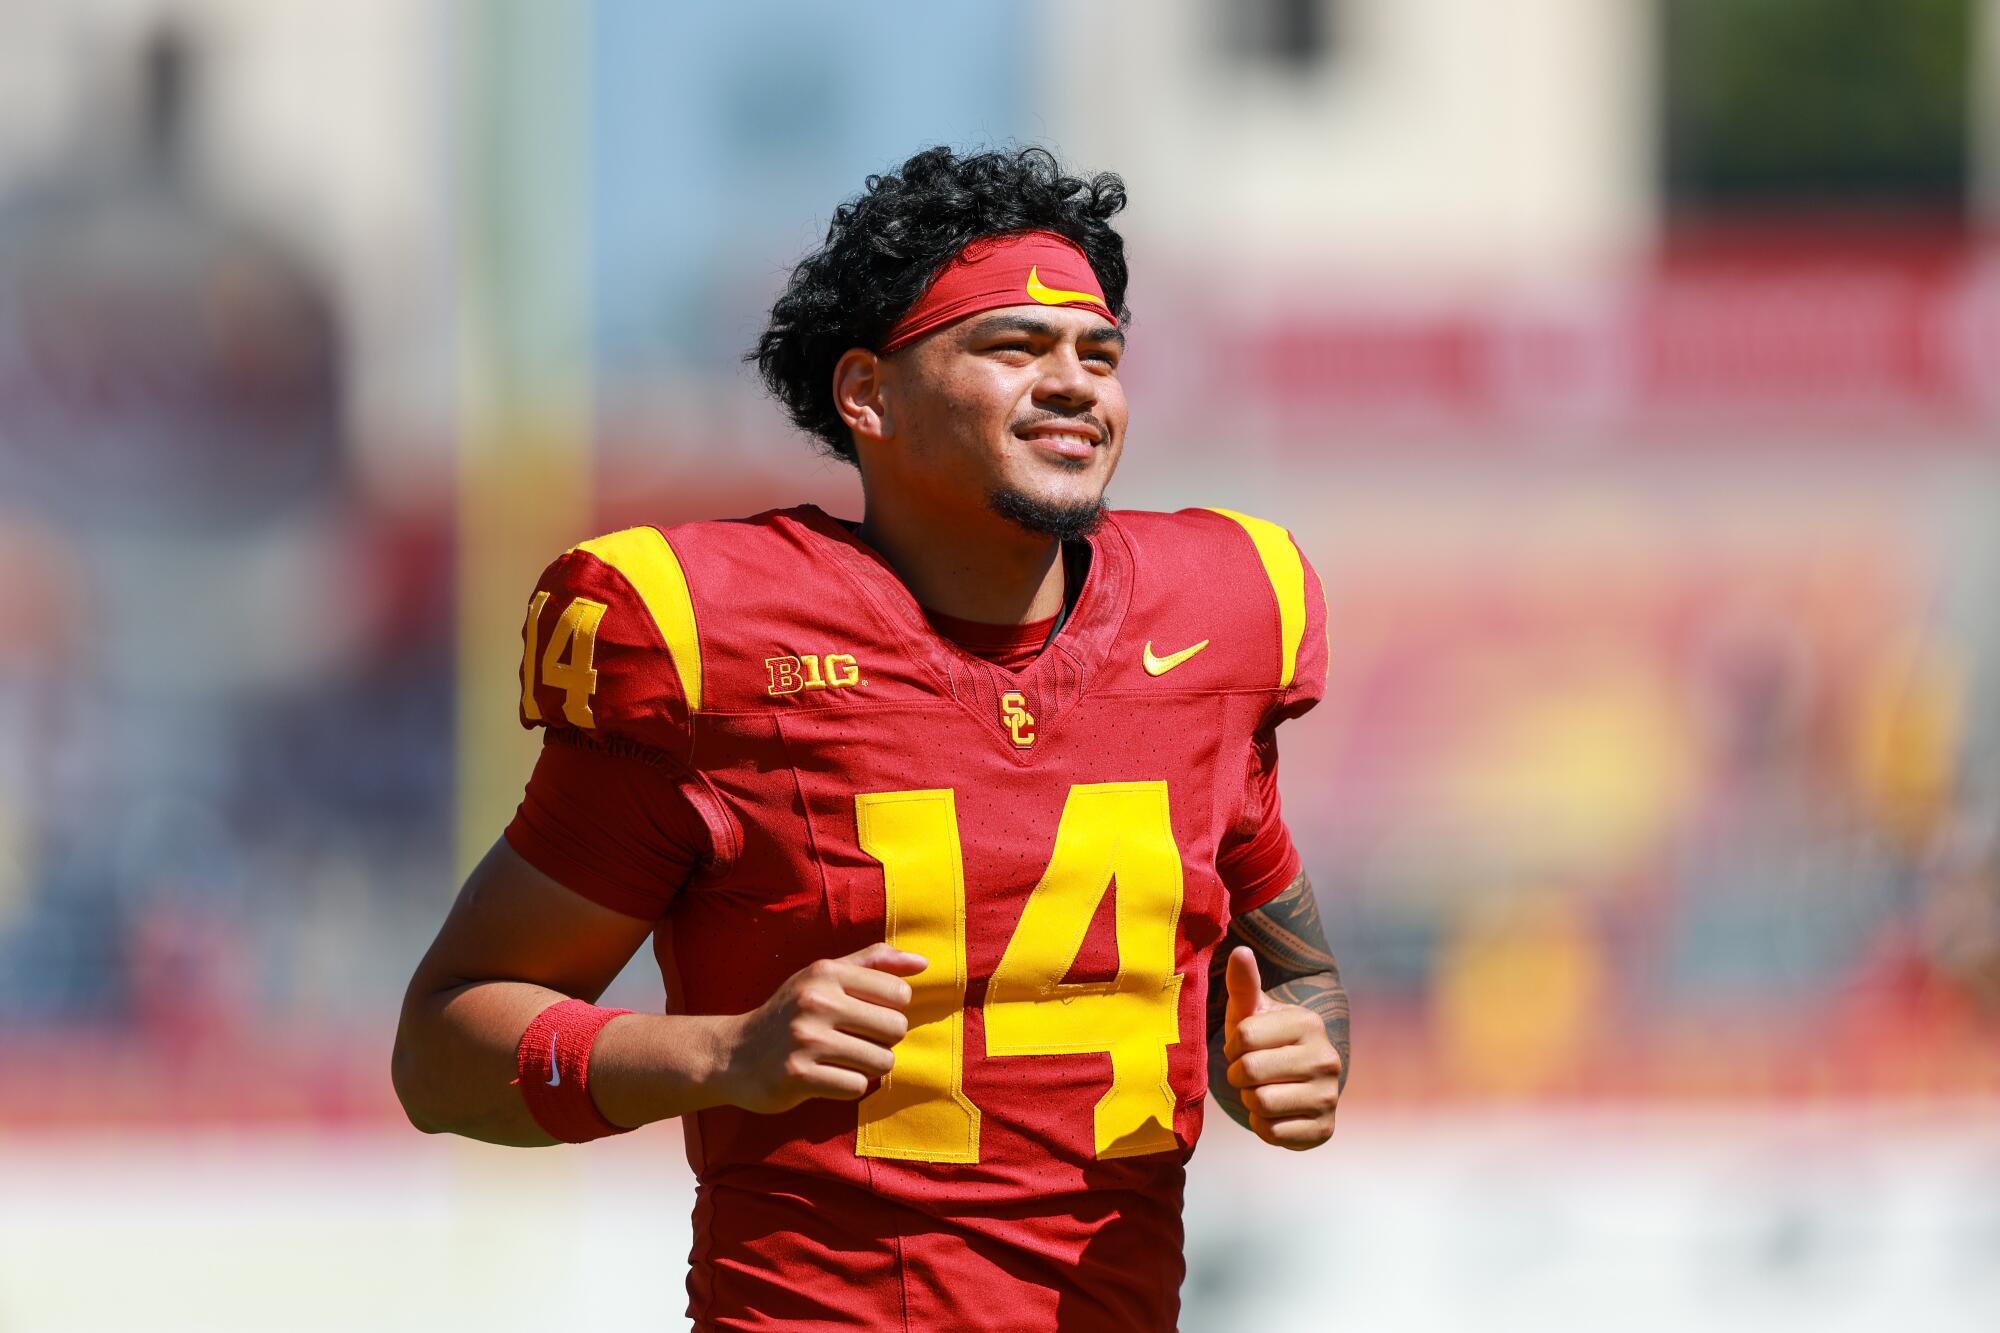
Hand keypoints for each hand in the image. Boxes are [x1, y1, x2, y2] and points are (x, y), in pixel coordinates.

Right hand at [719, 943, 927, 1113]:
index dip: (892, 1010)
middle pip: (896, 1029)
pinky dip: (850, 1086)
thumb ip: (873, 962)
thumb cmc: (790, 1013)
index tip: (867, 1016)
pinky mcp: (799, 1076)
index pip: (899, 994)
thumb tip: (923, 962)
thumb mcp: (824, 976)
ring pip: (882, 1061)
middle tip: (855, 1041)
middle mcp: (815, 1001)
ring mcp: (806, 1040)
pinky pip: (858, 1087)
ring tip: (843, 1060)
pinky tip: (828, 1077)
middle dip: (883, 1041)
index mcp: (826, 972)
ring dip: (869, 1067)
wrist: (733, 1055)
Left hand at [1222, 946, 1341, 1149]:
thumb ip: (1244, 984)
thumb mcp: (1251, 1013)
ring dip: (1250, 1100)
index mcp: (1309, 1023)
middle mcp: (1327, 1058)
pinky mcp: (1324, 1130)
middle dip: (1239, 1074)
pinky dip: (1262, 1125)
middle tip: (1250, 1072)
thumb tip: (1240, 952)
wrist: (1292, 1084)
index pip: (1244, 1036)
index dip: (1233, 1046)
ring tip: (1263, 1089)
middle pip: (1251, 1071)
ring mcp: (1330, 1096)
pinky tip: (1275, 1112)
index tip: (1244, 1047)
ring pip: (1260, 1103)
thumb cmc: (1263, 1041)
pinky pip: (1272, 1133)